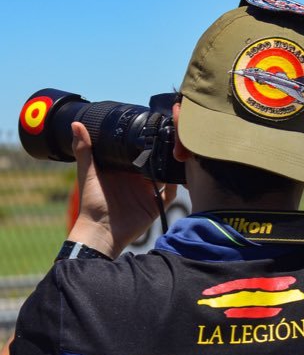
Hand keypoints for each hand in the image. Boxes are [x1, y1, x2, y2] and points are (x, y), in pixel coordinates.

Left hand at [67, 122, 176, 258]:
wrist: (100, 231)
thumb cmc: (91, 203)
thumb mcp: (88, 173)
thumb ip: (84, 150)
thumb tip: (77, 123)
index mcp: (123, 171)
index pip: (137, 153)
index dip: (145, 142)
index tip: (152, 128)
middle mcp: (137, 180)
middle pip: (154, 163)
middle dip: (162, 153)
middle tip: (170, 140)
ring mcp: (147, 193)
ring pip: (164, 177)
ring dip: (170, 168)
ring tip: (176, 155)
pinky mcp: (154, 206)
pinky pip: (169, 195)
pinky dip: (175, 187)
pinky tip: (176, 177)